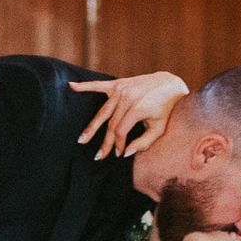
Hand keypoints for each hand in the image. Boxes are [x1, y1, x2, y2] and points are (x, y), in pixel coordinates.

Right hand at [70, 71, 188, 159]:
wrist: (169, 84)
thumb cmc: (166, 110)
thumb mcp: (160, 128)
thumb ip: (144, 143)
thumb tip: (125, 153)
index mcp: (139, 108)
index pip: (121, 131)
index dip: (117, 144)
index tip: (117, 154)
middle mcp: (128, 97)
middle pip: (110, 124)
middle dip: (104, 141)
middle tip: (96, 156)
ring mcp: (122, 89)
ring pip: (103, 111)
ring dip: (91, 126)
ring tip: (82, 139)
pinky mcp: (118, 83)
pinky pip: (98, 85)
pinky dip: (84, 86)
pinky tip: (71, 86)